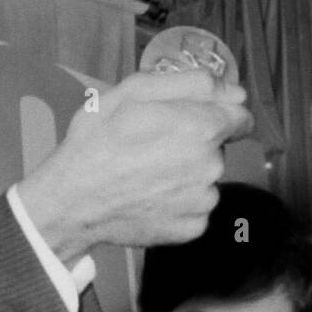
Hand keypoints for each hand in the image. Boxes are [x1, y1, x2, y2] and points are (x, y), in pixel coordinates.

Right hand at [16, 70, 251, 264]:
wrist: (71, 202)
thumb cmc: (96, 143)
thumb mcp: (131, 92)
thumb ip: (189, 83)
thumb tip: (235, 92)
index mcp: (202, 126)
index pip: (240, 116)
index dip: (218, 114)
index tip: (191, 120)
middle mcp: (212, 165)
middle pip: (217, 147)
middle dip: (193, 144)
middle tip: (151, 148)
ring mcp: (203, 200)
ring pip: (206, 179)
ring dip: (185, 175)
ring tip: (145, 176)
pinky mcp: (193, 228)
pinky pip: (195, 209)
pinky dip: (178, 204)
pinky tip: (148, 199)